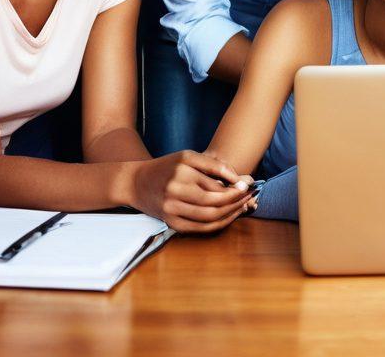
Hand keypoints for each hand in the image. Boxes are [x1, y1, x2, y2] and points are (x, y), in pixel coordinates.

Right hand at [127, 151, 256, 232]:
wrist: (135, 183)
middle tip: (250, 196)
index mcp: (182, 169)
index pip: (215, 180)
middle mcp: (176, 188)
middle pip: (214, 200)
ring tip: (244, 206)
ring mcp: (172, 207)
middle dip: (236, 200)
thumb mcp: (187, 156)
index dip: (235, 185)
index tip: (248, 184)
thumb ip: (212, 165)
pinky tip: (229, 217)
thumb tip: (237, 178)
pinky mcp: (170, 222)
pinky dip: (218, 224)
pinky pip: (199, 227)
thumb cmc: (167, 167)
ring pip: (209, 215)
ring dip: (230, 212)